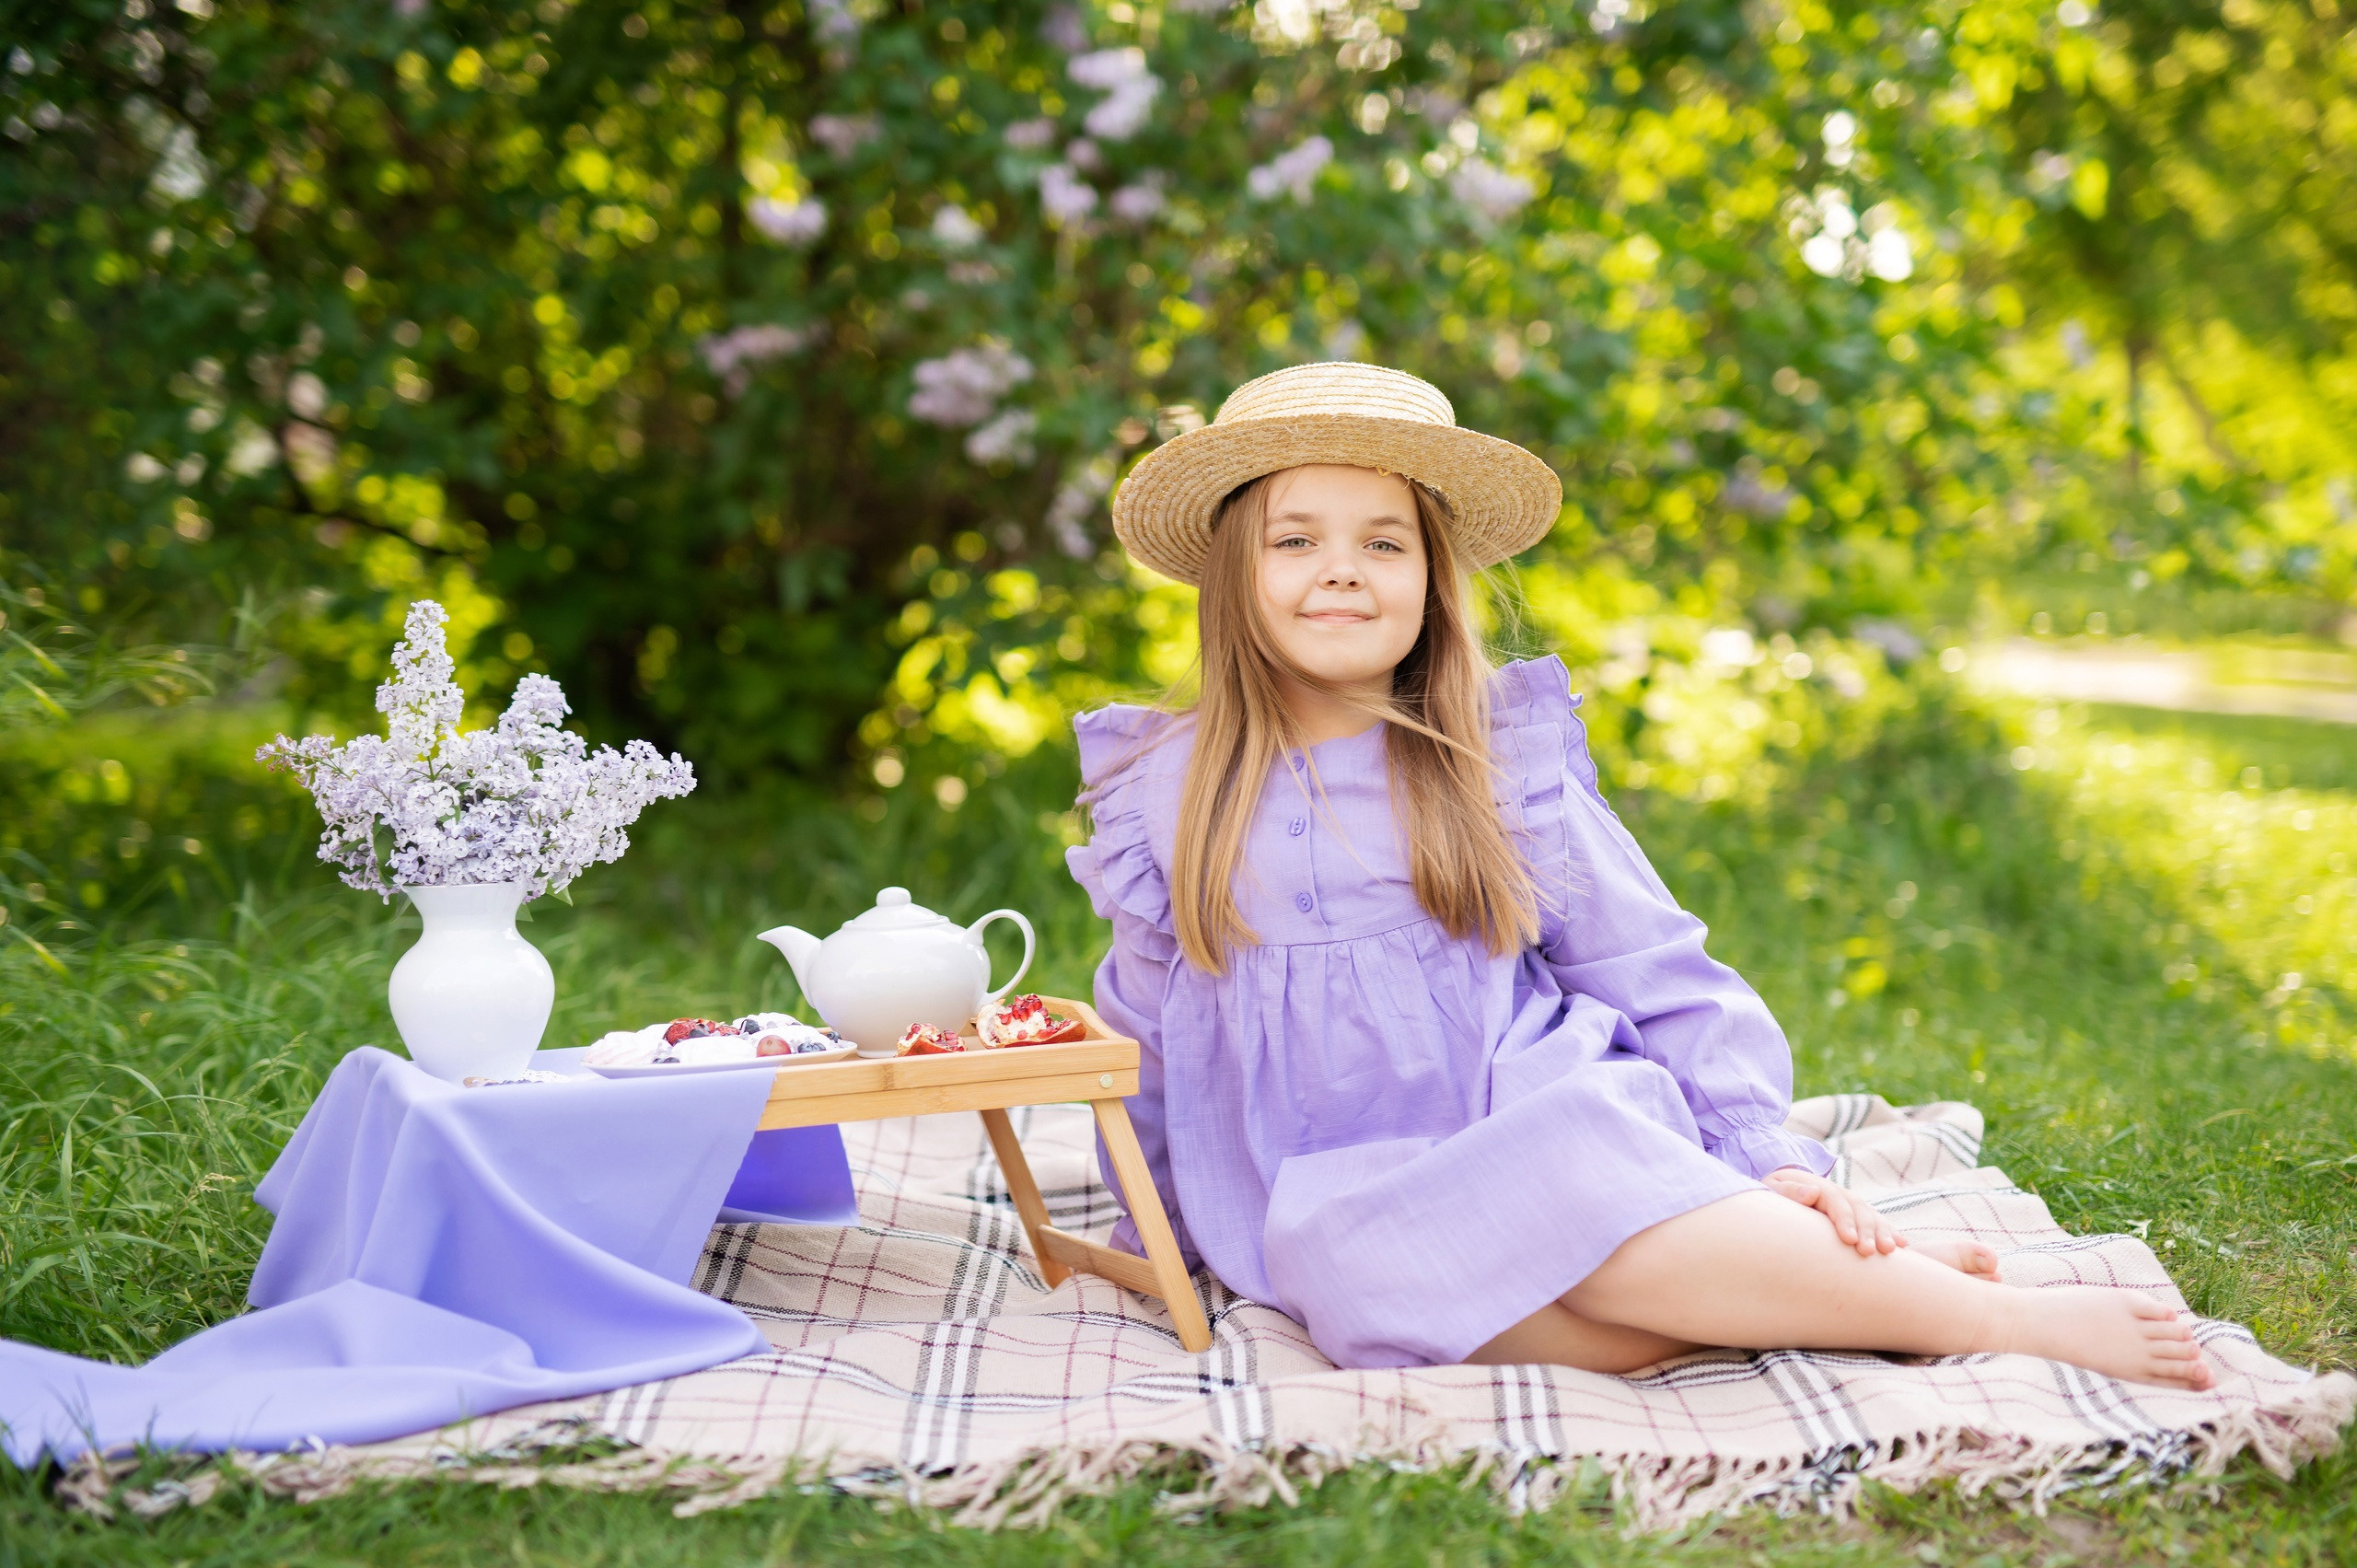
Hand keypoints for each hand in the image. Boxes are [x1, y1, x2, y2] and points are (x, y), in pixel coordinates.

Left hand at [1763, 1166, 1905, 1257]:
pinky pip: (1875, 1223)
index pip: (1834, 1200)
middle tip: (1868, 1252)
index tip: (1849, 1239)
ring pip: (1870, 1216)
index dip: (1843, 1218)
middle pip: (1857, 1208)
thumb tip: (1812, 1192)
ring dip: (1882, 1232)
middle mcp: (1837, 1194)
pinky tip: (1903, 1246)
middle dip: (1866, 1229)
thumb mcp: (1771, 1188)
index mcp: (1817, 1186)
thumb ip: (1788, 1191)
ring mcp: (1848, 1205)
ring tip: (1890, 1251)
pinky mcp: (1854, 1217)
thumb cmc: (1771, 1195)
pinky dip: (1889, 1232)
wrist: (1777, 1192)